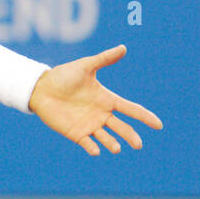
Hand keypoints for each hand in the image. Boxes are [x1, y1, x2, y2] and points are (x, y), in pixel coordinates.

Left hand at [28, 44, 161, 155]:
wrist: (41, 88)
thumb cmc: (64, 76)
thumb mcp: (85, 66)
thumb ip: (104, 59)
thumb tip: (123, 47)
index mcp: (106, 99)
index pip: (130, 109)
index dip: (144, 116)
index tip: (158, 124)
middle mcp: (101, 114)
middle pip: (121, 127)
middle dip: (130, 135)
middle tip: (138, 144)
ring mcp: (89, 125)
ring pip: (106, 138)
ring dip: (112, 143)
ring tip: (116, 148)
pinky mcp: (76, 133)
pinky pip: (87, 143)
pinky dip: (92, 148)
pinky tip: (96, 151)